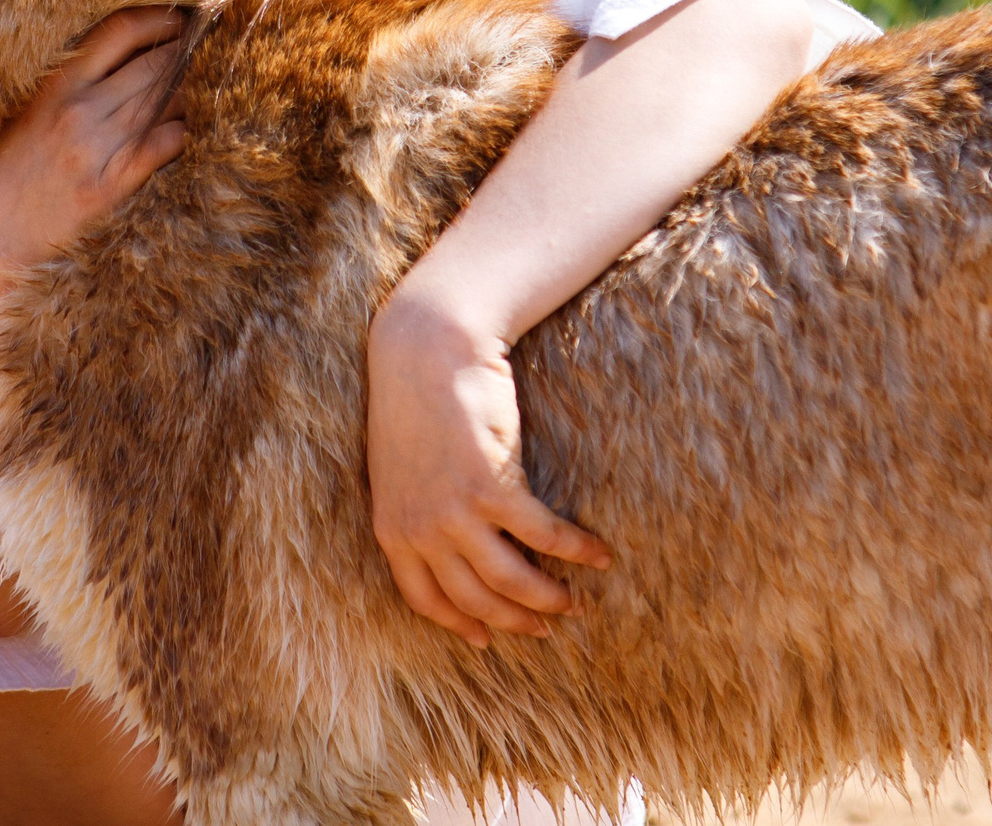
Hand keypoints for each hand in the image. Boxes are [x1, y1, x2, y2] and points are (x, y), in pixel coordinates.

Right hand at [0, 5, 190, 291]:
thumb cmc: (5, 178)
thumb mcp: (27, 117)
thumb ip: (71, 87)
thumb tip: (124, 62)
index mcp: (56, 88)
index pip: (120, 31)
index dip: (159, 18)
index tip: (179, 18)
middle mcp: (81, 111)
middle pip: (155, 64)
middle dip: (186, 54)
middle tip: (206, 51)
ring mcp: (100, 148)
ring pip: (170, 100)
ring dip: (190, 93)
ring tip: (200, 91)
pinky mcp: (115, 185)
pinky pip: (169, 143)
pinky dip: (183, 132)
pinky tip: (183, 133)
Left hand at [365, 294, 612, 647]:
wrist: (425, 350)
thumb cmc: (414, 399)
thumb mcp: (399, 465)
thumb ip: (417, 505)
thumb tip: (449, 533)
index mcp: (393, 529)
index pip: (427, 600)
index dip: (462, 624)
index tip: (487, 640)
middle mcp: (421, 531)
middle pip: (475, 598)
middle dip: (515, 620)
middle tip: (547, 625)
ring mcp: (455, 513)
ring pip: (511, 580)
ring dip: (548, 598)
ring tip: (573, 602)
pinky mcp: (492, 488)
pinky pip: (543, 535)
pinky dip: (576, 550)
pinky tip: (598, 556)